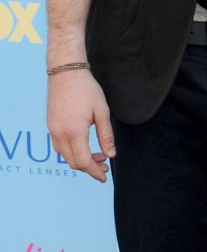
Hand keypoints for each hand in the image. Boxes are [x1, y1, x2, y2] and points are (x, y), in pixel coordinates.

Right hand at [47, 68, 115, 182]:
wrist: (66, 74)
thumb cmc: (87, 90)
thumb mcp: (102, 111)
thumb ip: (106, 135)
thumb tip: (110, 155)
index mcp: (74, 132)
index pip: (84, 161)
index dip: (95, 171)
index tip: (104, 177)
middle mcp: (60, 135)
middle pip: (73, 162)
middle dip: (90, 167)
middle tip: (105, 165)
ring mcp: (52, 131)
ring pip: (65, 156)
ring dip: (81, 160)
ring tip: (99, 156)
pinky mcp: (51, 127)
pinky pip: (60, 147)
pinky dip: (73, 152)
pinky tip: (85, 146)